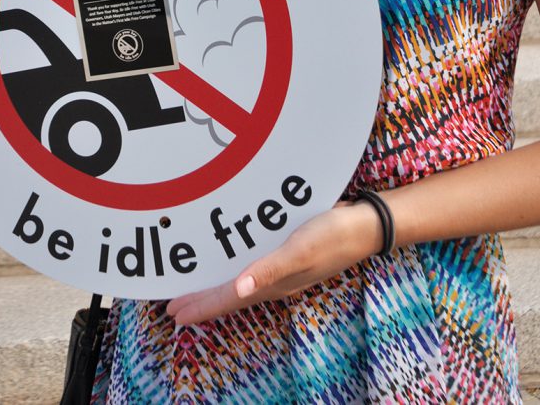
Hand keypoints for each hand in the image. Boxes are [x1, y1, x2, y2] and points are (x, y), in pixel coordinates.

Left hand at [166, 201, 381, 325]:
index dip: (200, 306)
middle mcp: (274, 279)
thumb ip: (269, 270)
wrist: (365, 227)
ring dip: (216, 287)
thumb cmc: (333, 237)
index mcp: (273, 282)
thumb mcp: (300, 251)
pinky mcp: (288, 252)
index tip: (173, 313)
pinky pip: (254, 267)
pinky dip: (236, 270)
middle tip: (174, 308)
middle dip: (202, 301)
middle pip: (229, 295)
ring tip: (196, 290)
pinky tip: (233, 262)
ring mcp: (283, 268)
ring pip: (240, 282)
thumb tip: (239, 291)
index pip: (227, 298)